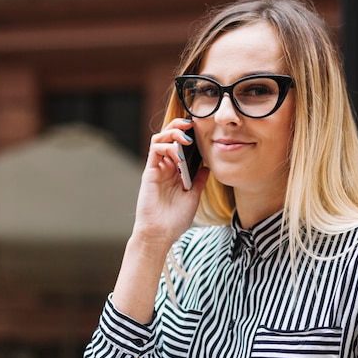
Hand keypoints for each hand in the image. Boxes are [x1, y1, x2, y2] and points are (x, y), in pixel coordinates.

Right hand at [131, 119, 208, 249]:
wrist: (160, 234)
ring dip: (173, 133)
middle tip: (192, 123)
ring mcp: (157, 168)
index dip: (189, 135)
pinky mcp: (149, 171)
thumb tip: (207, 167)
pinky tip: (178, 150)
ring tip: (186, 136)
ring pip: (160, 139)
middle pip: (169, 138)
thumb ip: (198, 181)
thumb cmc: (175, 220)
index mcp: (176, 172)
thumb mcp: (193, 197)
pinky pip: (155, 150)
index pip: (180, 146)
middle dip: (179, 126)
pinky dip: (167, 145)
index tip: (202, 128)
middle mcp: (166, 167)